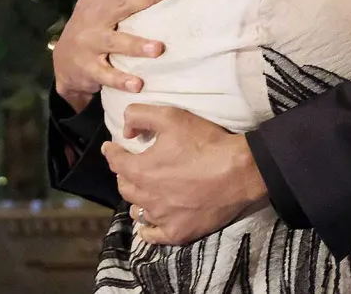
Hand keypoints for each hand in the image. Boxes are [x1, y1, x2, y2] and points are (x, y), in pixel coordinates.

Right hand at [53, 0, 185, 110]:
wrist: (64, 58)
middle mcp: (97, 12)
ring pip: (115, 41)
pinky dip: (122, 80)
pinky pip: (107, 74)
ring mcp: (91, 40)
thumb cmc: (95, 15)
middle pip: (125, 1)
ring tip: (158, 48)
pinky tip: (139, 85)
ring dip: (137, 44)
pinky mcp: (89, 66)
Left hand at [104, 105, 268, 245]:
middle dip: (124, 174)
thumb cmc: (206, 143)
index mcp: (141, 170)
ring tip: (144, 192)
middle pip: (125, 186)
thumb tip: (126, 130)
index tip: (111, 147)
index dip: (112, 152)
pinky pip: (153, 235)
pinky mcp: (178, 231)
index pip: (115, 161)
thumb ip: (140, 116)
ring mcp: (162, 217)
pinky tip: (150, 222)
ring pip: (137, 210)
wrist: (240, 171)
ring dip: (137, 200)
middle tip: (131, 166)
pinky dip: (148, 228)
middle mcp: (146, 197)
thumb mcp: (172, 116)